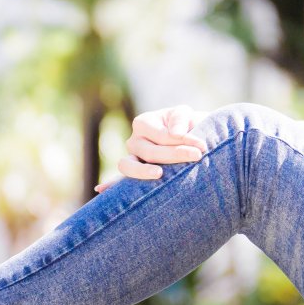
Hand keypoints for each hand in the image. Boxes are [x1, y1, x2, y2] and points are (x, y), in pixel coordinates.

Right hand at [94, 105, 209, 192]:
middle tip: (197, 156)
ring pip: (129, 166)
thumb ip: (180, 119)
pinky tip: (101, 189)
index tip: (203, 146)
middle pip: (150, 152)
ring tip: (160, 174)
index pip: (162, 135)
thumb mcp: (185, 115)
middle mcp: (134, 141)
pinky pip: (120, 181)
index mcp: (143, 123)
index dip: (182, 140)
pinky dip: (110, 185)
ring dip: (143, 172)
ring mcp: (132, 159)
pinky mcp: (135, 174)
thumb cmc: (187, 125)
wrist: (190, 139)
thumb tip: (175, 133)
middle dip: (174, 155)